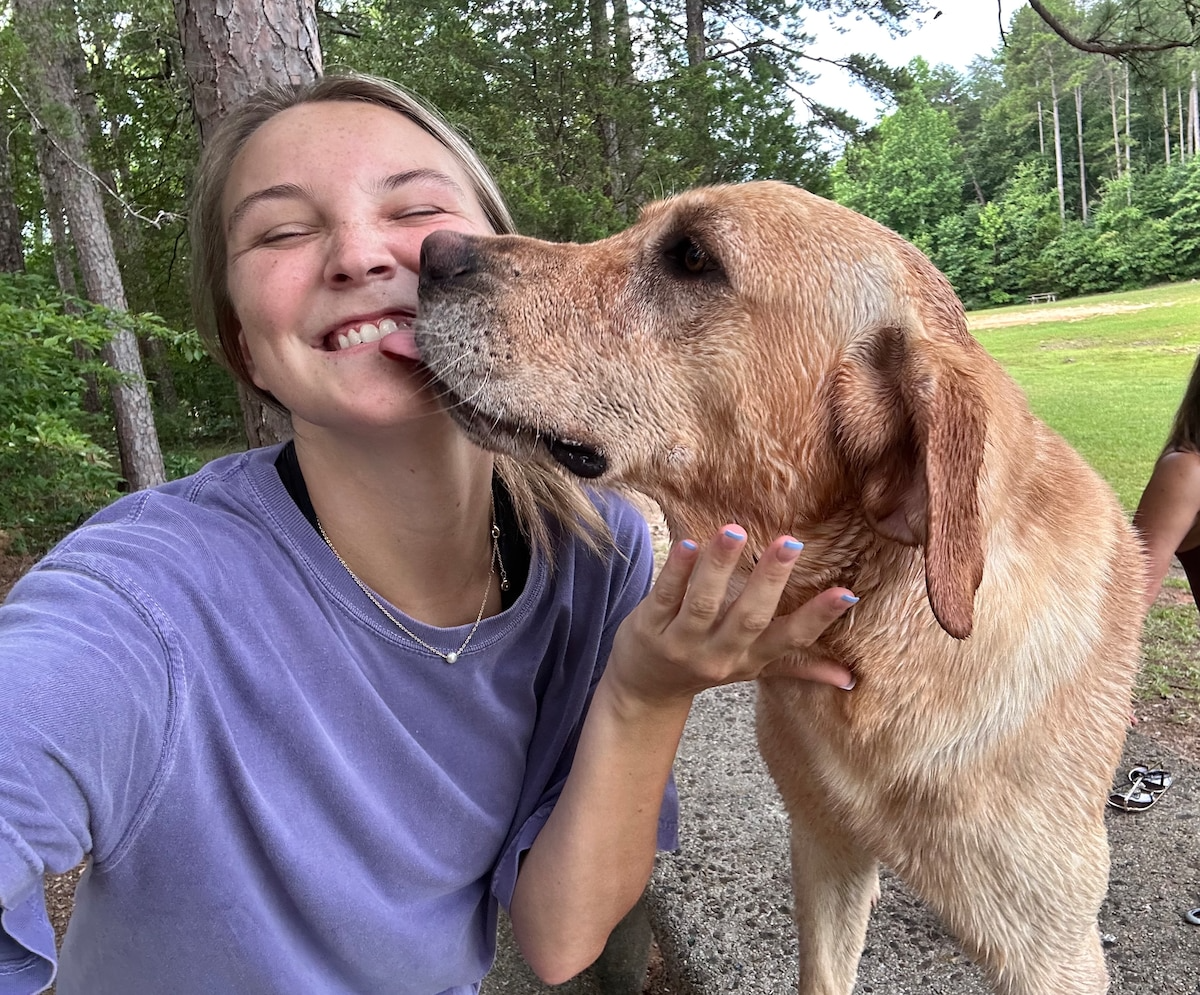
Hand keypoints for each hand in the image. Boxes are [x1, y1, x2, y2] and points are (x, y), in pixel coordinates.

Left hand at [607, 524, 856, 706]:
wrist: (643, 691)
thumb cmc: (705, 666)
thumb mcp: (751, 670)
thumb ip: (798, 668)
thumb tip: (850, 678)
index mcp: (749, 660)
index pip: (789, 639)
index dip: (818, 618)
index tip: (847, 593)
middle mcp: (717, 655)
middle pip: (748, 618)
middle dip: (770, 580)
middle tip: (791, 543)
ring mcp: (681, 643)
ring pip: (703, 604)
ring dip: (719, 567)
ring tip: (735, 531)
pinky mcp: (648, 628)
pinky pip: (664, 596)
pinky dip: (676, 571)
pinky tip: (687, 543)